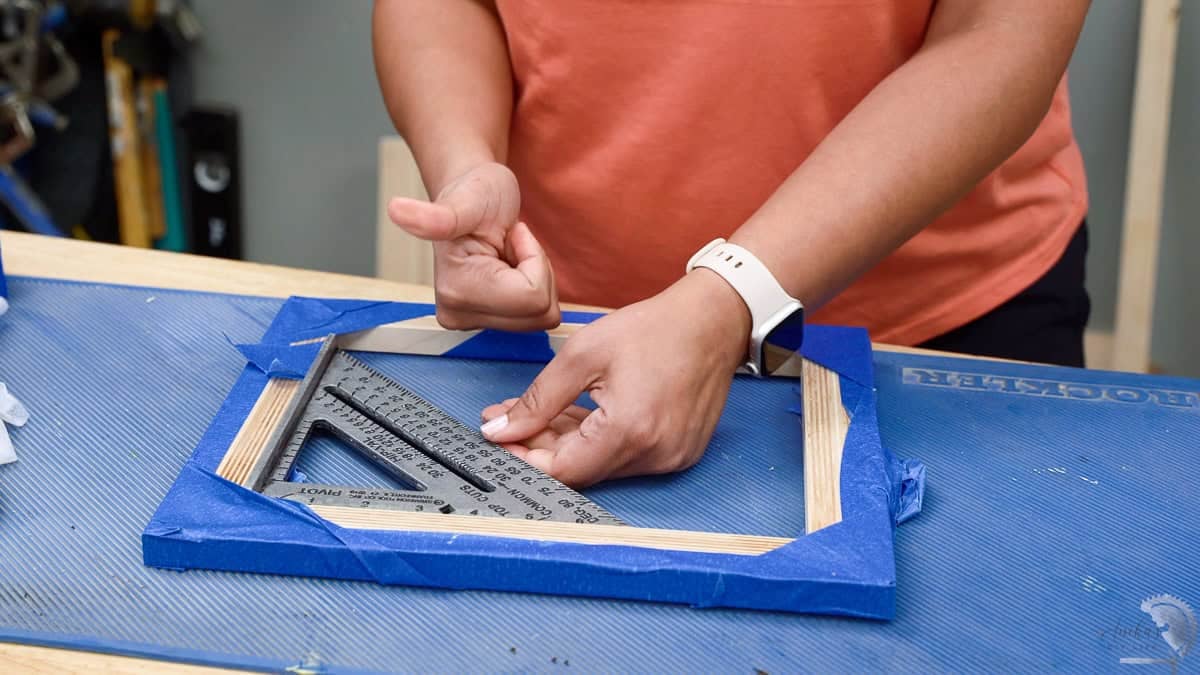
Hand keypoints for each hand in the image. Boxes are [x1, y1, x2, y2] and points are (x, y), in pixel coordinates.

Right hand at [387, 162, 559, 330]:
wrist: (475, 195)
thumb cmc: (475, 193)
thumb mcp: (465, 200)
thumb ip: (436, 216)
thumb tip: (396, 210)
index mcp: (455, 292)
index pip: (532, 297)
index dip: (534, 261)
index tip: (511, 235)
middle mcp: (459, 315)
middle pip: (537, 312)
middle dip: (536, 272)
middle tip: (509, 244)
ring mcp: (472, 323)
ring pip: (541, 316)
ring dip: (536, 279)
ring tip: (508, 253)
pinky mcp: (487, 322)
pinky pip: (537, 315)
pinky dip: (535, 287)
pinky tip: (510, 267)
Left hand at [479, 270, 751, 487]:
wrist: (714, 320)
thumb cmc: (655, 329)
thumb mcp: (583, 354)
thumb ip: (538, 400)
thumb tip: (499, 430)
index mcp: (629, 432)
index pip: (562, 471)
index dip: (525, 458)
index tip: (500, 439)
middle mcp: (654, 455)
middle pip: (581, 470)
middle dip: (541, 447)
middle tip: (512, 419)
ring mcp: (671, 457)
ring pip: (601, 464)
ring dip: (567, 444)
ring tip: (543, 412)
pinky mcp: (679, 452)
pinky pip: (626, 457)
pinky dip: (598, 441)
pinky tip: (577, 415)